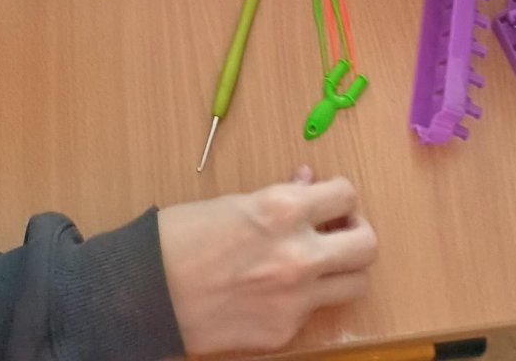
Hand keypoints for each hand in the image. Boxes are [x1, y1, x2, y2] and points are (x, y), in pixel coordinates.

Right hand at [159, 174, 375, 354]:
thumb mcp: (236, 201)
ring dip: (343, 269)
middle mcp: (299, 255)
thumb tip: (308, 182)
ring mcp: (295, 300)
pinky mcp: (284, 333)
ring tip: (320, 262)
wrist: (147, 293)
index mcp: (283, 210)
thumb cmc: (183, 235)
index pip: (346, 194)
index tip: (329, 200)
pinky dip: (304, 299)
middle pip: (367, 245)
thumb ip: (281, 194)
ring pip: (356, 284)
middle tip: (338, 230)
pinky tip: (276, 290)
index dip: (340, 195)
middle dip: (358, 232)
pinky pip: (313, 311)